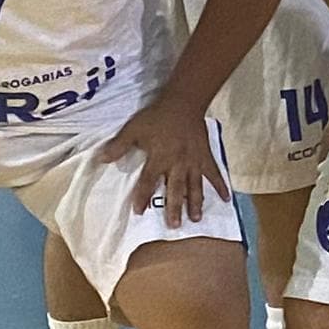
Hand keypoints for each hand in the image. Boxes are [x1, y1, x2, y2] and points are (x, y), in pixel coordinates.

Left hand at [109, 95, 227, 222]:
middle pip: (175, 189)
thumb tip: (102, 159)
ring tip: (196, 219)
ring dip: (195, 203)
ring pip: (195, 186)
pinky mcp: (206, 157)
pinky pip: (215, 174)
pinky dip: (221, 186)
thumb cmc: (157, 117)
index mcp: (159, 158)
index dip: (143, 196)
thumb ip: (119, 145)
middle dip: (174, 207)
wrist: (184, 103)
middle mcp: (177, 164)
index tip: (139, 211)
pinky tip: (227, 199)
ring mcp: (194, 162)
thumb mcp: (133, 129)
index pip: (149, 181)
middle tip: (174, 225)